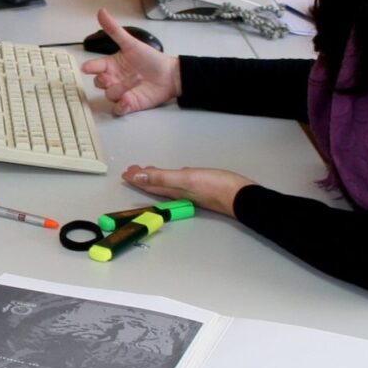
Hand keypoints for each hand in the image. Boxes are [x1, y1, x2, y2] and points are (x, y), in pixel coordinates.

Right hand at [79, 8, 180, 115]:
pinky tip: (127, 100)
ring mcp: (121, 92)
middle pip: (99, 83)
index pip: (94, 67)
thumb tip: (101, 12)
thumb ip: (114, 30)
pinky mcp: (130, 104)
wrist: (170, 75)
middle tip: (108, 76)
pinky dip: (121, 106)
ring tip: (136, 79)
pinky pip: (119, 109)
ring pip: (110, 95)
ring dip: (121, 88)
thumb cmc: (151, 59)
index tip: (87, 68)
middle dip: (102, 80)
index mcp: (111, 65)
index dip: (90, 68)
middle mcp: (114, 79)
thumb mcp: (131, 43)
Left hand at [121, 164, 253, 218]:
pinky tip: (176, 175)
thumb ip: (161, 178)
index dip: (136, 180)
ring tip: (147, 171)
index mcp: (173, 190)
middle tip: (132, 171)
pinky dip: (173, 178)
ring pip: (167, 184)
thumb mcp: (185, 179)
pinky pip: (181, 182)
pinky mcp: (202, 187)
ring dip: (156, 178)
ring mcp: (191, 190)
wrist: (242, 196)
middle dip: (143, 178)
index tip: (125, 173)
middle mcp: (180, 192)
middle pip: (156, 185)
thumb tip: (137, 177)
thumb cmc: (215, 186)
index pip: (149, 185)